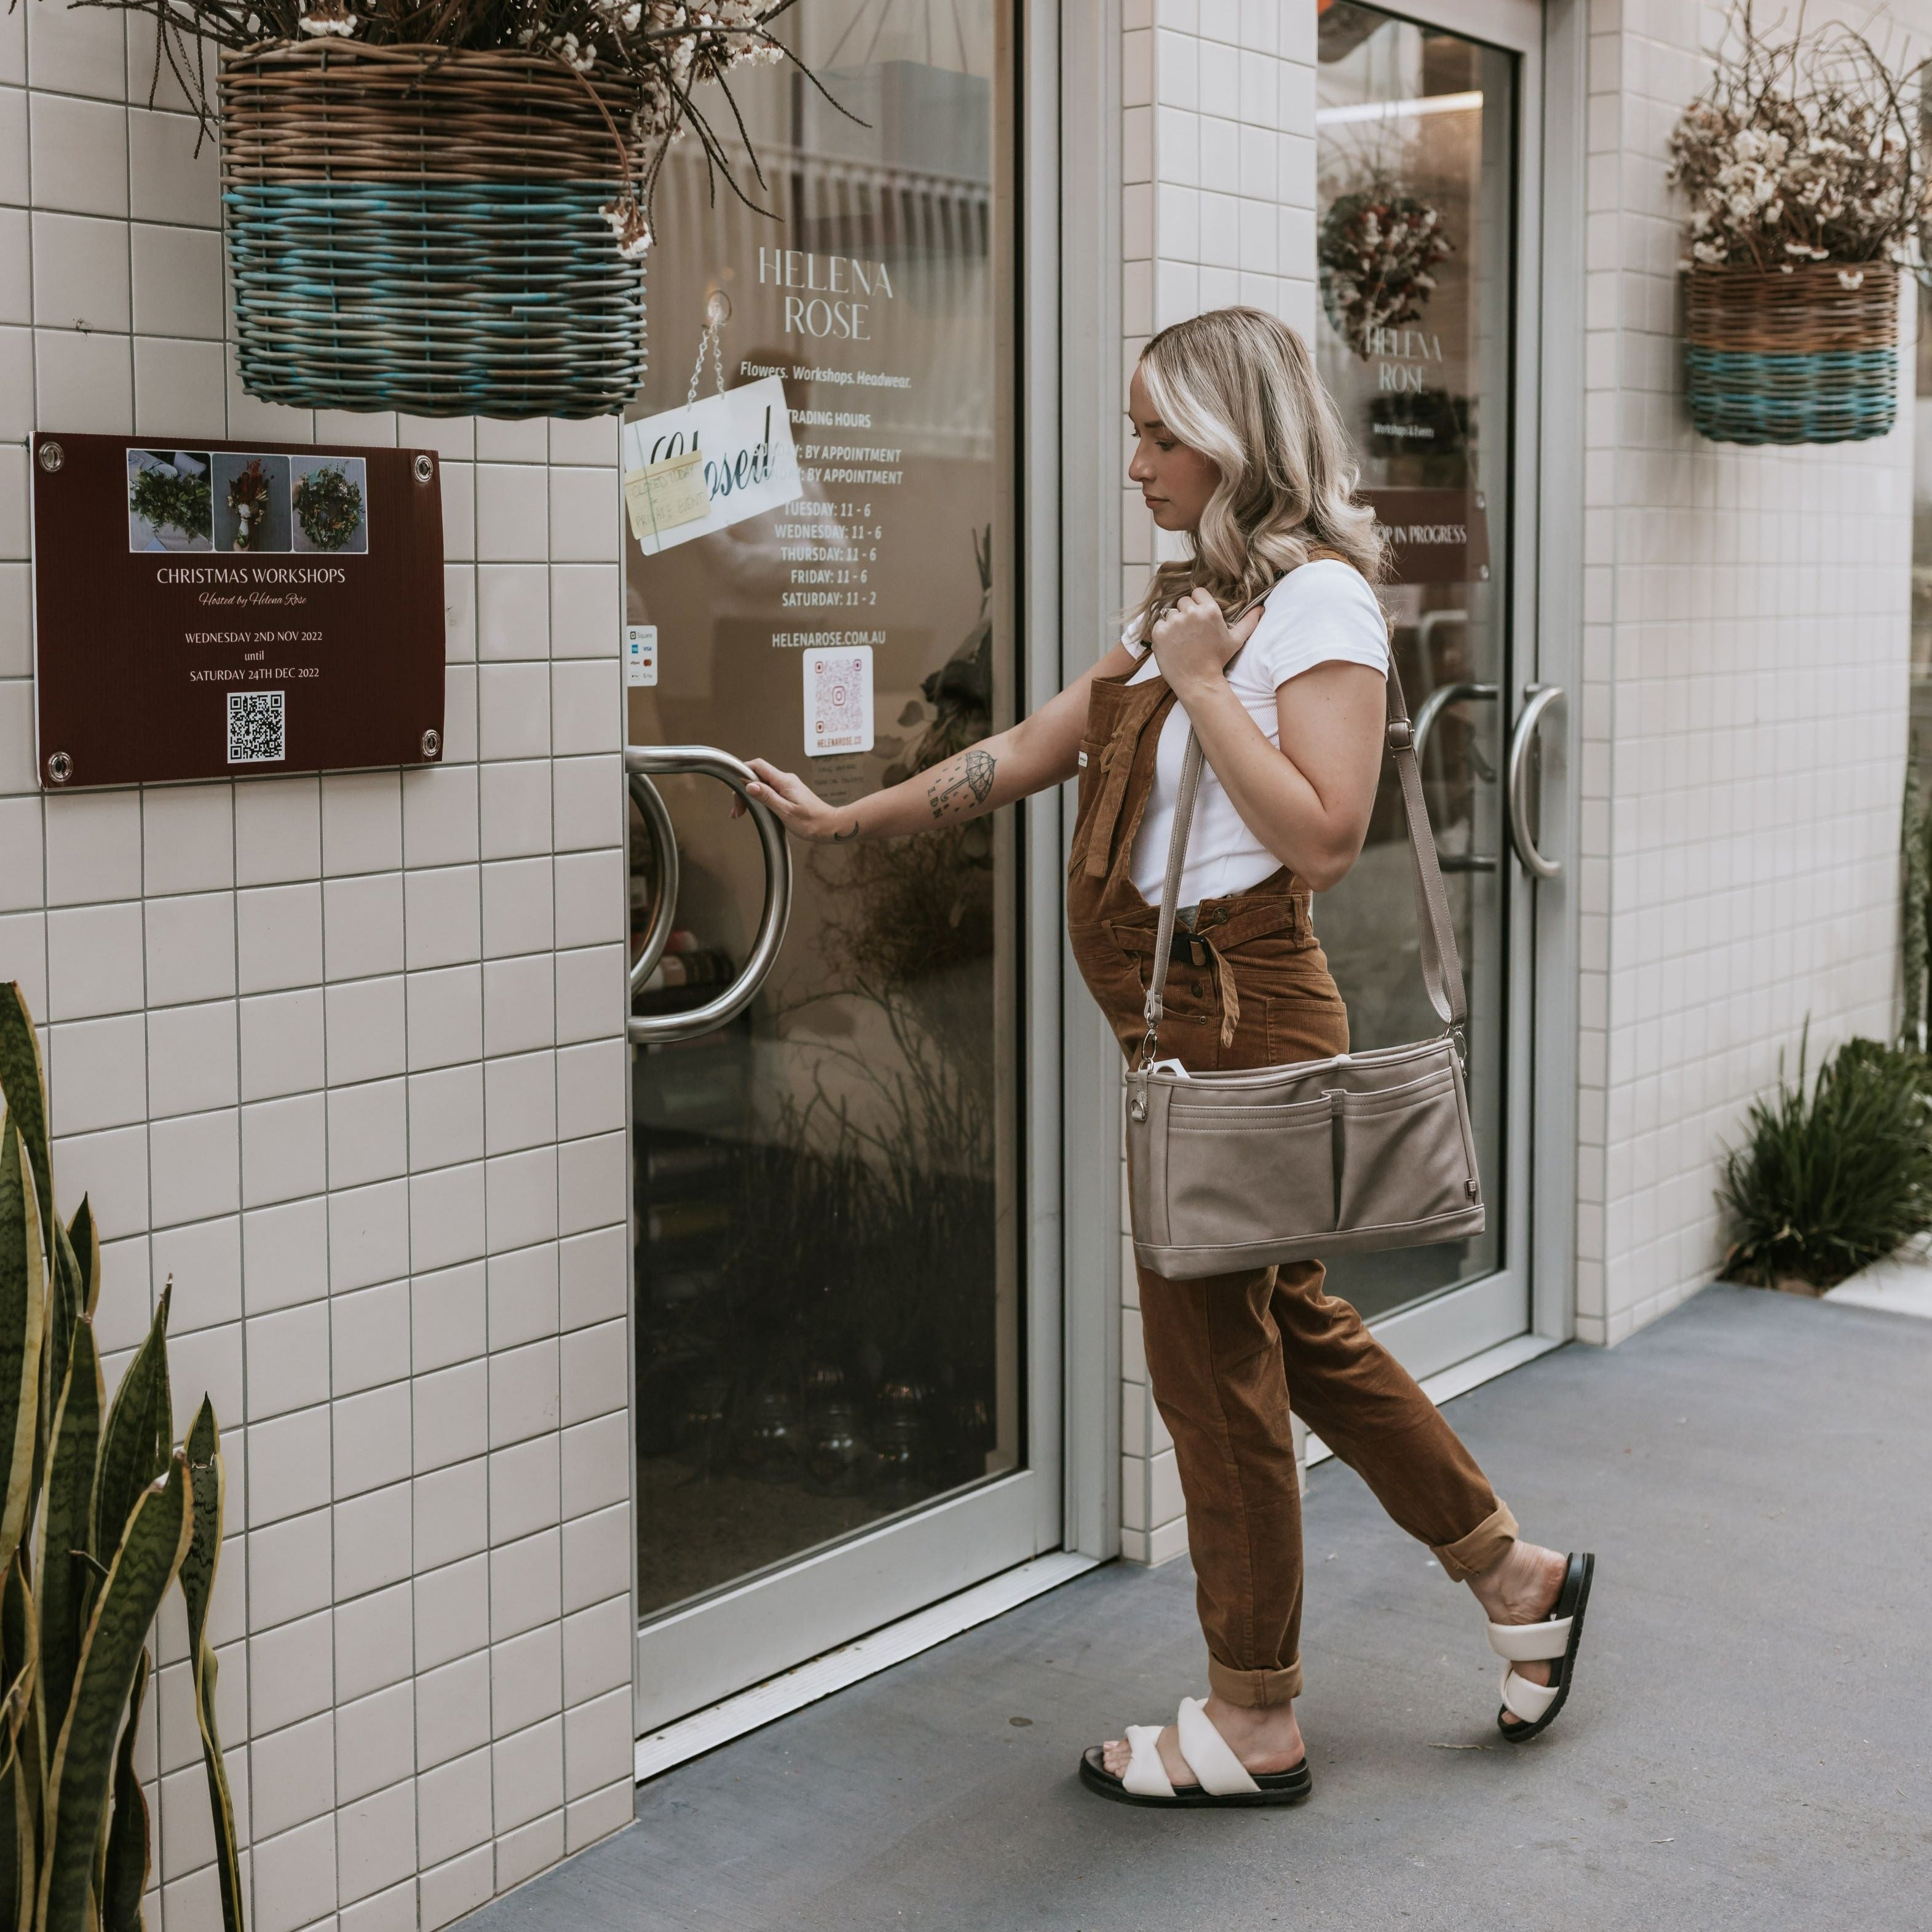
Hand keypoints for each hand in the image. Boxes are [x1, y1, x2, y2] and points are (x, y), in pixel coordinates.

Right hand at [733, 758, 860, 841]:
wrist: (830, 826)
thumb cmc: (812, 822)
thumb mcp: (786, 811)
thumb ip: (767, 797)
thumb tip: (749, 785)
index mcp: (784, 781)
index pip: (758, 766)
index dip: (742, 772)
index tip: (733, 785)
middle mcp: (785, 780)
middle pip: (757, 776)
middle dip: (743, 789)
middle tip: (737, 810)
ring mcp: (787, 786)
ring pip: (762, 784)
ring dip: (750, 796)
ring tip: (741, 813)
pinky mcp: (789, 794)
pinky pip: (769, 791)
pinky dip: (759, 799)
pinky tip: (755, 810)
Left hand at [1146, 588, 1262, 698]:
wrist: (1198, 681)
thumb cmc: (1217, 660)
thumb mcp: (1235, 640)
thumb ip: (1248, 621)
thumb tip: (1260, 608)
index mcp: (1210, 610)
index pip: (1198, 592)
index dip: (1198, 604)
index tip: (1199, 618)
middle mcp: (1191, 613)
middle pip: (1183, 602)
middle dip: (1186, 613)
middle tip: (1191, 632)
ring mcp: (1174, 622)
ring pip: (1170, 613)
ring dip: (1174, 623)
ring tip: (1182, 640)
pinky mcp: (1159, 632)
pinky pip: (1159, 624)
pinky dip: (1163, 633)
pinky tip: (1173, 644)